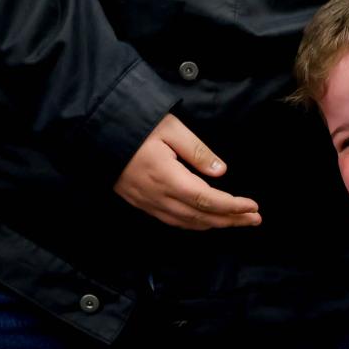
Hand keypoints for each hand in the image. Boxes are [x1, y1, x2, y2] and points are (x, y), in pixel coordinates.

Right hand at [114, 113, 260, 228]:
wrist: (93, 130)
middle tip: (255, 219)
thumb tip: (221, 171)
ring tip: (238, 221)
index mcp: (167, 178)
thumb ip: (198, 151)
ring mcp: (147, 202)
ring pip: (187, 223)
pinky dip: (195, 224)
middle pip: (201, 217)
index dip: (233, 207)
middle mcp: (158, 196)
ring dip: (215, 224)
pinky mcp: (140, 202)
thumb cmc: (133, 123)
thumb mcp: (170, 128)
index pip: (208, 200)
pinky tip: (207, 220)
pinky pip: (172, 220)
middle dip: (231, 220)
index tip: (253, 207)